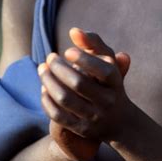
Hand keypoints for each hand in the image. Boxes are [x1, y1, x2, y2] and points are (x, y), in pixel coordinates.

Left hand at [39, 29, 131, 160]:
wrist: (120, 122)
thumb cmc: (109, 84)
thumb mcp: (108, 63)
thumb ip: (94, 43)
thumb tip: (73, 31)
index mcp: (116, 83)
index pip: (103, 71)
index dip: (85, 60)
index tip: (68, 51)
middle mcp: (108, 101)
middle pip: (79, 84)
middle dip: (59, 68)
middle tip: (50, 57)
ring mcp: (95, 117)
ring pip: (66, 99)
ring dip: (49, 81)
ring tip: (42, 69)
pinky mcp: (82, 129)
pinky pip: (59, 116)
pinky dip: (47, 101)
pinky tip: (44, 89)